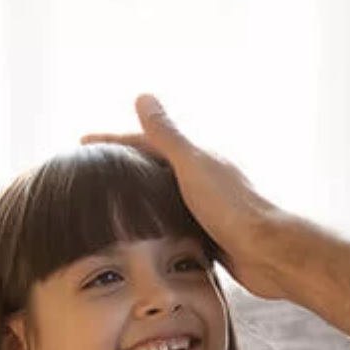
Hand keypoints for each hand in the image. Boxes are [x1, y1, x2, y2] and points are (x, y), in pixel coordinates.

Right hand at [82, 94, 290, 299]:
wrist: (267, 254)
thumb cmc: (231, 209)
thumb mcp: (192, 166)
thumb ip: (167, 136)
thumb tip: (143, 95)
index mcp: (198, 158)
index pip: (147, 142)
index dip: (114, 141)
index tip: (82, 141)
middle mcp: (204, 178)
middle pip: (156, 168)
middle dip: (125, 167)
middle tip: (91, 171)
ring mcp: (208, 207)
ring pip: (165, 197)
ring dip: (139, 197)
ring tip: (109, 204)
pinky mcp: (211, 235)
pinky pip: (175, 223)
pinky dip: (155, 224)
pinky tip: (143, 236)